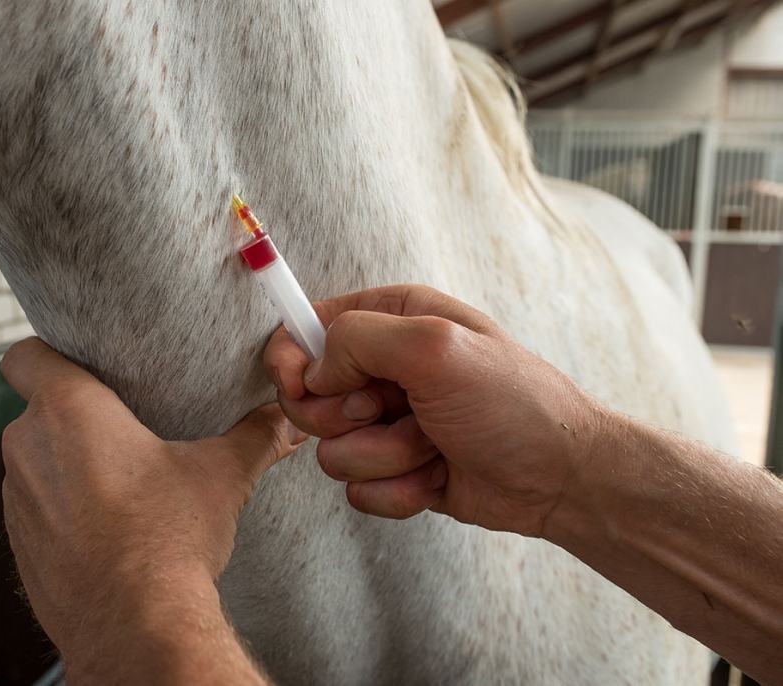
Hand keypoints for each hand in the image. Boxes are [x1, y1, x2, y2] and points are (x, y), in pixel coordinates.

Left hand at [1, 337, 304, 667]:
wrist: (135, 627)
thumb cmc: (167, 541)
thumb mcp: (221, 476)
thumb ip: (254, 437)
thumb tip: (285, 421)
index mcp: (67, 410)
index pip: (23, 355)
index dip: (48, 354)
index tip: (81, 367)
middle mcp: (27, 447)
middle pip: (38, 410)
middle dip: (74, 417)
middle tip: (125, 431)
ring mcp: (16, 500)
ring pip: (36, 461)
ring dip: (65, 465)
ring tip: (118, 484)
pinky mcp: (18, 544)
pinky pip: (35, 509)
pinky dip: (62, 510)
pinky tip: (105, 528)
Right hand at [264, 285, 598, 536]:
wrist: (561, 478)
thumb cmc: (513, 403)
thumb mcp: (437, 347)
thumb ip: (360, 340)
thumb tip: (314, 370)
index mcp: (394, 321)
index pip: (308, 328)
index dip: (292, 359)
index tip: (297, 385)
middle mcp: (385, 369)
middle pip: (310, 397)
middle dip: (350, 417)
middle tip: (394, 411)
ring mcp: (388, 423)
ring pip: (333, 451)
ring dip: (386, 456)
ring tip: (434, 444)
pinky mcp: (395, 470)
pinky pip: (359, 490)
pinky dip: (399, 490)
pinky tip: (439, 476)